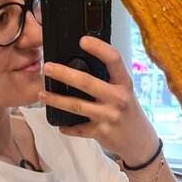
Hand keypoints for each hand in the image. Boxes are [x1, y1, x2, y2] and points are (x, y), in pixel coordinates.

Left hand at [39, 36, 158, 161]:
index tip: (82, 40)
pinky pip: (79, 129)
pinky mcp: (101, 132)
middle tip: (47, 67)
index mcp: (124, 83)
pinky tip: (59, 124)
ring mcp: (109, 116)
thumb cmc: (128, 111)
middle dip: (64, 74)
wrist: (140, 141)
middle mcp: (117, 98)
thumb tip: (79, 65)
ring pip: (77, 106)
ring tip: (42, 94)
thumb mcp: (124, 91)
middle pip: (87, 82)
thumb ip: (107, 80)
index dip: (99, 48)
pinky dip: (67, 127)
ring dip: (56, 100)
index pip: (114, 60)